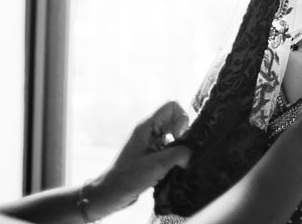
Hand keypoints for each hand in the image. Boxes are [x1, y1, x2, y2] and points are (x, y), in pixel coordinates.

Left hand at [84, 101, 191, 220]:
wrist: (111, 193)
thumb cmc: (128, 177)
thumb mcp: (157, 165)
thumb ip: (179, 154)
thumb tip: (191, 154)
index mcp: (147, 126)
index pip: (172, 107)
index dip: (181, 119)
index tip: (178, 137)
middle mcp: (149, 130)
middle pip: (175, 119)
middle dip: (183, 134)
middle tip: (179, 151)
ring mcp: (150, 142)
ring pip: (174, 134)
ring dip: (179, 147)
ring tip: (175, 162)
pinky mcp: (152, 154)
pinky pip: (170, 147)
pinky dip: (175, 156)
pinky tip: (171, 169)